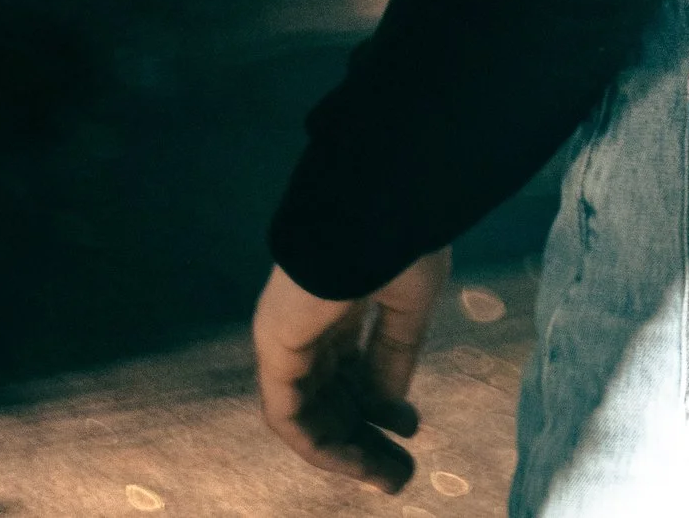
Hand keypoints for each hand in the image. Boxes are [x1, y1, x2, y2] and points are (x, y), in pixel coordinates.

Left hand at [254, 248, 450, 490]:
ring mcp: (289, 335)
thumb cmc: (399, 239)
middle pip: (332, 394)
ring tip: (388, 479)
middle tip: (399, 472)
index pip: (353, 365)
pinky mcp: (276, 348)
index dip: (381, 402)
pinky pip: (289, 413)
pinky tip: (355, 462)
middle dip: (366, 436)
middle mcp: (311, 321)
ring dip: (346, 451)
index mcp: (344, 299)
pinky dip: (319, 444)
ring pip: (310, 411)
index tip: (412, 427)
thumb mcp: (410, 303)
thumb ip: (395, 355)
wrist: (375, 208)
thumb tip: (391, 407)